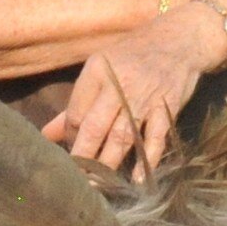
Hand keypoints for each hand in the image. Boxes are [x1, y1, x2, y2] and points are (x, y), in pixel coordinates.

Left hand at [46, 5, 221, 175]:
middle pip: (95, 127)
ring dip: (108, 163)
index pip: (75, 112)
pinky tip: (136, 179)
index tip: (69, 154)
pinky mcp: (167, 108)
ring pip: (121, 137)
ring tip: (97, 185)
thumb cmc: (133, 55)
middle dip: (83, 156)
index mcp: (97, 71)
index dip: (69, 137)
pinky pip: (155, 138)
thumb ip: (76, 103)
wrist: (180, 39)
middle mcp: (119, 84)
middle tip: (75, 182)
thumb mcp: (100, 68)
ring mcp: (144, 98)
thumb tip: (46, 135)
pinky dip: (146, 159)